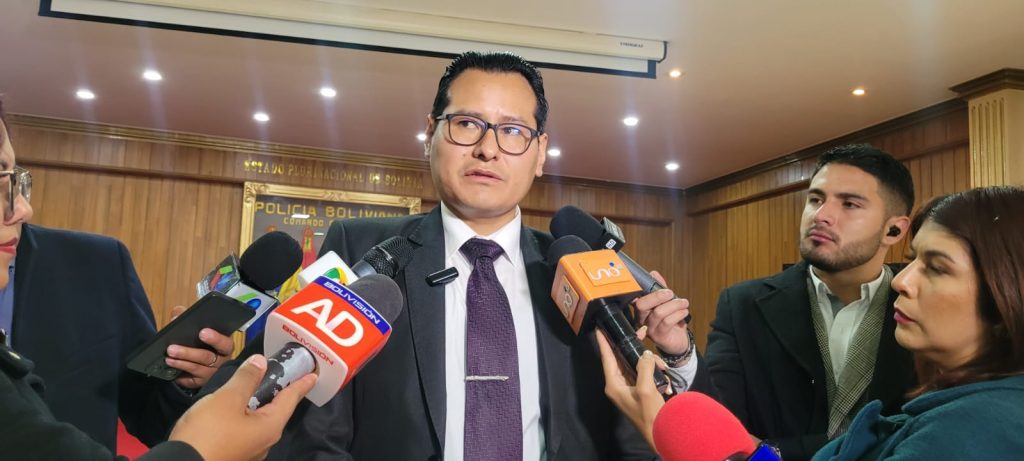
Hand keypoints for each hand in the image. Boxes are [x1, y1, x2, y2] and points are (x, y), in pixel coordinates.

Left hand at [165, 305, 236, 388]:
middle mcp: (221, 360)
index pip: (225, 342)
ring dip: (180, 362)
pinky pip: (190, 380)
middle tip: (172, 347)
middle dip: (189, 352)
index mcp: (225, 344)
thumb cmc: (201, 342)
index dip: (215, 338)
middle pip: (207, 357)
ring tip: (168, 356)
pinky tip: (170, 367)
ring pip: (197, 368)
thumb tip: (176, 314)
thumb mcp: (197, 328)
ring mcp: (212, 373)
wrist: (201, 361)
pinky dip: (179, 373)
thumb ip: (187, 317)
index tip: (202, 332)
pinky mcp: (201, 382)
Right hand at [169, 354, 315, 460]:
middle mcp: (265, 441)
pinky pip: (246, 428)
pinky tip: (237, 404)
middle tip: (282, 371)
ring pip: (260, 419)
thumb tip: (260, 362)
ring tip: (258, 383)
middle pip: (277, 409)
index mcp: (270, 426)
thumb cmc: (208, 433)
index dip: (301, 384)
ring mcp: (249, 449)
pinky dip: (246, 412)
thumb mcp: (228, 399)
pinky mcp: (234, 452)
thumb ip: (246, 378)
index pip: (291, 398)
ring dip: (260, 401)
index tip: (313, 375)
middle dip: (279, 390)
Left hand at [596, 329, 667, 450]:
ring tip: (663, 368)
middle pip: (623, 359)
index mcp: (613, 384)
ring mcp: (628, 388)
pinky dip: (655, 376)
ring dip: (651, 364)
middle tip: (642, 333)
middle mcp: (618, 385)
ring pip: (637, 366)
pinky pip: (645, 375)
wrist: (660, 433)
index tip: (600, 329)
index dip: (604, 343)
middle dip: (635, 348)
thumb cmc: (649, 413)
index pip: (606, 358)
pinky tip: (664, 384)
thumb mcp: (646, 388)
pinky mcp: (639, 391)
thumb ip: (644, 367)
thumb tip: (646, 354)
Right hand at [632, 271, 690, 355]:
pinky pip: (668, 322)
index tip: (653, 280)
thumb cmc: (670, 320)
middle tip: (670, 293)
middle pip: (642, 305)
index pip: (635, 297)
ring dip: (674, 305)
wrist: (677, 341)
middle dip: (657, 296)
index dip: (640, 288)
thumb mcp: (666, 303)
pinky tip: (684, 311)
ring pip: (658, 312)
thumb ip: (660, 289)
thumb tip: (654, 273)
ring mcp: (649, 329)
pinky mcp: (659, 337)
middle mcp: (641, 319)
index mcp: (640, 309)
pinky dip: (678, 314)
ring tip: (684, 303)